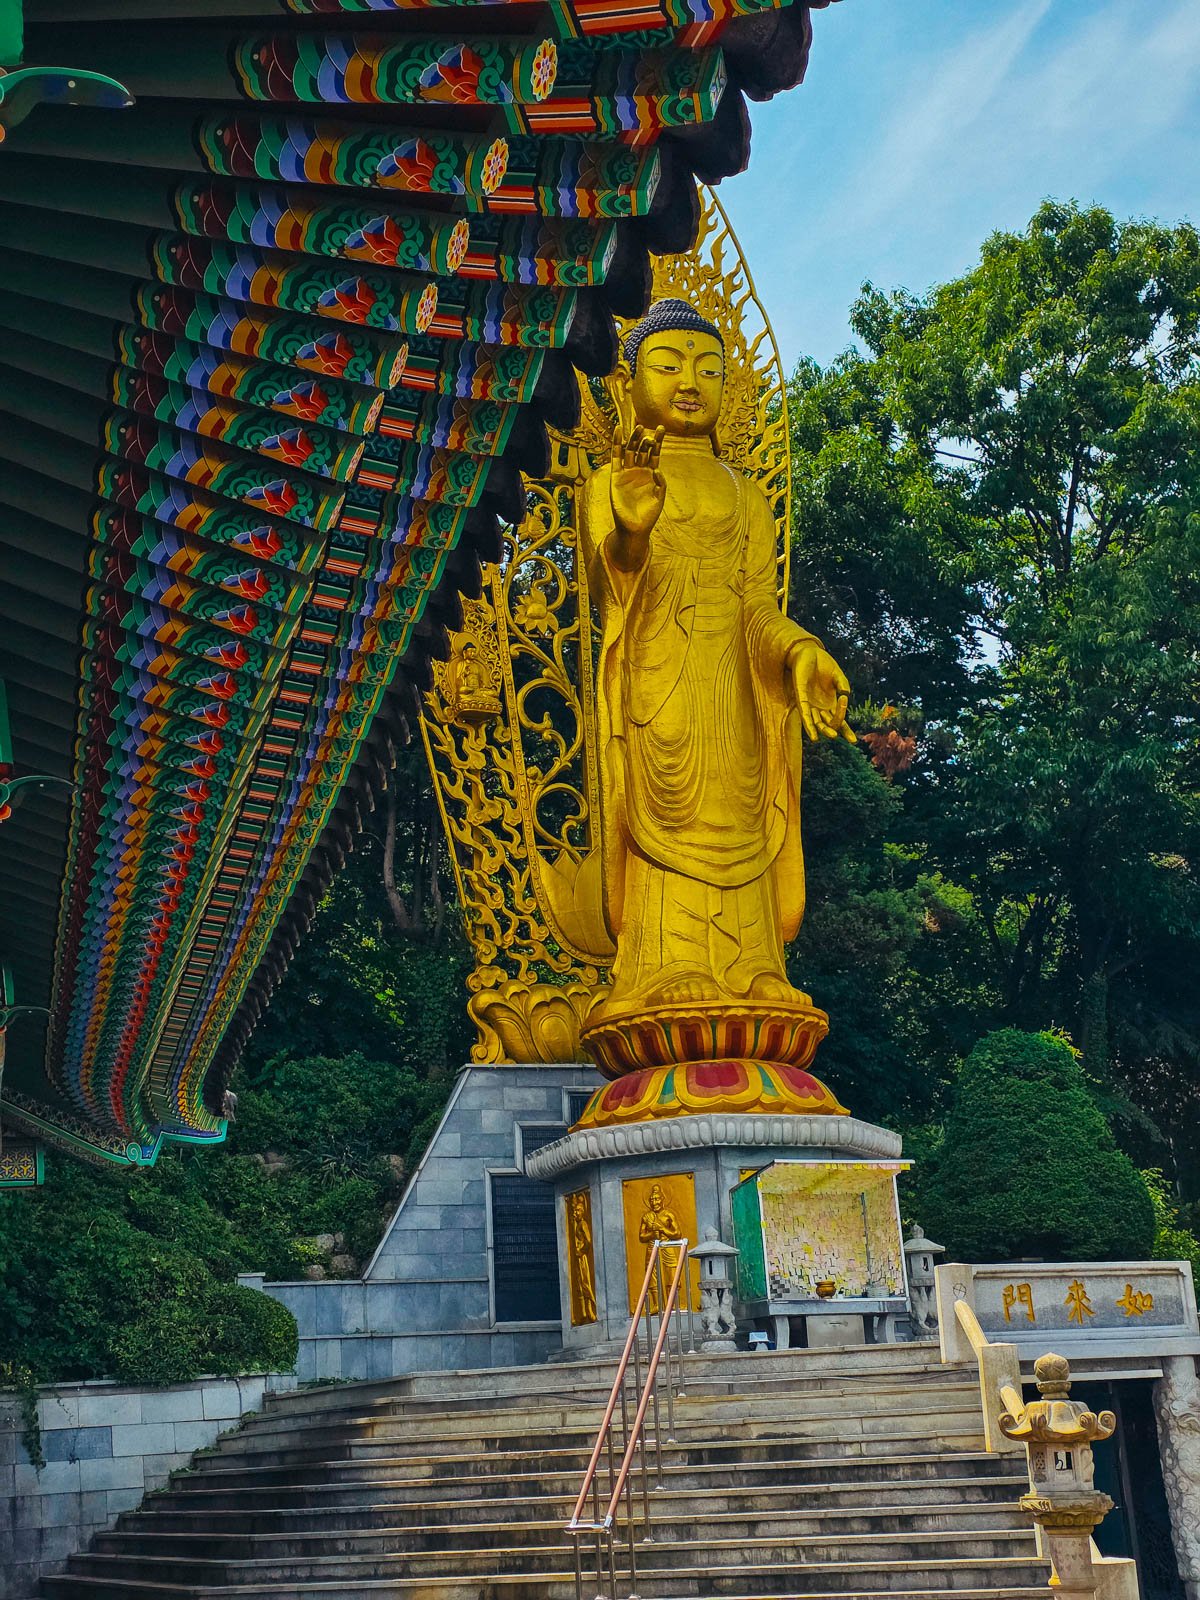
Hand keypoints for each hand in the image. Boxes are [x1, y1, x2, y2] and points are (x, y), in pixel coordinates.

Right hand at [610, 422, 665, 541]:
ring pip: (630, 450)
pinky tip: (618, 431)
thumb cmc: (648, 514)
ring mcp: (627, 472)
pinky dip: (616, 444)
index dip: (658, 441)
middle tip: (648, 429)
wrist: (634, 527)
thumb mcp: (659, 498)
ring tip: (638, 427)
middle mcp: (639, 470)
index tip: (662, 428)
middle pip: (642, 449)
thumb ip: (661, 483)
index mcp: (651, 473)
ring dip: (633, 438)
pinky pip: (615, 457)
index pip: (654, 453)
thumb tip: (657, 469)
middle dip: (645, 438)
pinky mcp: (616, 476)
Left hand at [788, 640, 855, 742]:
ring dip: (823, 730)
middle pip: (828, 723)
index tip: (853, 741)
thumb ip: (843, 685)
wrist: (809, 653)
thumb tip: (845, 695)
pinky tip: (813, 734)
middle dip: (833, 729)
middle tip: (837, 735)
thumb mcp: (837, 675)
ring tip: (831, 736)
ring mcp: (811, 703)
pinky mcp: (801, 698)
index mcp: (831, 703)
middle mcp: (821, 706)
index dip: (846, 731)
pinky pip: (805, 713)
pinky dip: (809, 724)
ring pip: (817, 722)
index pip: (839, 721)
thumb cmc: (823, 665)